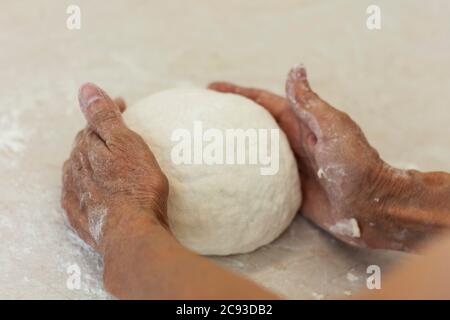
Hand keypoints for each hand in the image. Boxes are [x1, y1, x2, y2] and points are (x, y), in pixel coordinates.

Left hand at [61, 83, 168, 254]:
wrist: (132, 234)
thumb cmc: (136, 187)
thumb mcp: (125, 144)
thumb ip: (105, 117)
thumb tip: (86, 88)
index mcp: (87, 148)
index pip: (94, 122)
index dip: (109, 112)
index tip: (125, 105)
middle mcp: (75, 169)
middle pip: (84, 145)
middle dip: (99, 135)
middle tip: (118, 133)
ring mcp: (75, 194)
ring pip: (79, 169)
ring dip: (91, 160)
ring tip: (107, 160)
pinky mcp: (79, 216)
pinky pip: (77, 194)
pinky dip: (85, 186)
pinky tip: (94, 189)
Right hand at [209, 65, 397, 248]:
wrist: (370, 207)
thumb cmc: (356, 165)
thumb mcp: (334, 128)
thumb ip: (310, 103)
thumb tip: (295, 68)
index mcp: (301, 123)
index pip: (263, 102)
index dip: (238, 93)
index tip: (212, 89)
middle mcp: (292, 142)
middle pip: (254, 125)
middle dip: (229, 117)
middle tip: (202, 115)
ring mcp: (289, 166)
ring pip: (254, 151)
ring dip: (233, 146)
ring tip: (207, 145)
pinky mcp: (288, 189)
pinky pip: (260, 178)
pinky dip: (243, 174)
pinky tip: (226, 176)